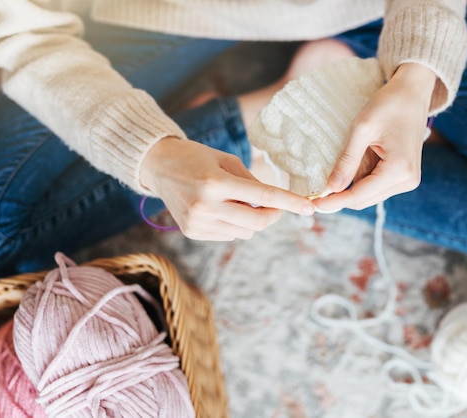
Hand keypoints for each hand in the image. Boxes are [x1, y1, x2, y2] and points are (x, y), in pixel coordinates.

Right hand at [140, 137, 314, 240]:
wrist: (158, 166)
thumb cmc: (197, 157)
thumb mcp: (227, 160)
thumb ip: (251, 182)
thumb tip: (272, 205)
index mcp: (215, 182)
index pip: (262, 196)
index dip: (288, 203)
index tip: (309, 209)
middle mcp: (205, 206)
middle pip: (256, 223)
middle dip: (273, 216)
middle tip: (276, 206)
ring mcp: (197, 222)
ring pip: (244, 232)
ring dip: (251, 220)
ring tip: (236, 200)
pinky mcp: (192, 232)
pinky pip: (228, 235)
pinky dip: (234, 224)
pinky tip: (221, 209)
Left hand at [313, 63, 435, 211]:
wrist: (413, 92)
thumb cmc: (389, 105)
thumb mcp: (362, 129)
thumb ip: (347, 161)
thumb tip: (331, 188)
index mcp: (399, 170)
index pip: (359, 196)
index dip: (334, 201)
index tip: (313, 203)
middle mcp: (407, 180)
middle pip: (364, 200)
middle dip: (340, 198)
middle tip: (315, 194)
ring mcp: (408, 179)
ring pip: (369, 195)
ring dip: (349, 189)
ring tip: (331, 177)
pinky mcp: (404, 175)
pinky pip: (376, 185)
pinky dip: (359, 181)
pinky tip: (348, 170)